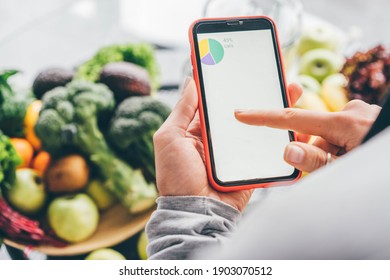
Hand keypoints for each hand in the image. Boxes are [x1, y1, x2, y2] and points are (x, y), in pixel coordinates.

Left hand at [153, 78, 301, 211]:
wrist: (195, 211)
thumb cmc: (176, 176)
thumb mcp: (169, 138)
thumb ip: (182, 110)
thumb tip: (192, 81)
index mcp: (200, 128)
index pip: (217, 100)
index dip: (228, 83)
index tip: (241, 64)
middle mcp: (220, 137)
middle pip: (243, 109)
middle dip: (258, 91)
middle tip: (275, 72)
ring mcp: (237, 150)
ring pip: (258, 124)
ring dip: (274, 108)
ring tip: (291, 90)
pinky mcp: (252, 163)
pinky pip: (267, 146)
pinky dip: (280, 133)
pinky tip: (295, 119)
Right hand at [235, 100, 380, 172]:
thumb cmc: (378, 168)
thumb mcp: (346, 170)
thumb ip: (315, 161)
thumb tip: (288, 149)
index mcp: (343, 123)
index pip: (292, 119)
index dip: (263, 117)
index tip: (242, 113)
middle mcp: (351, 112)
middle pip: (312, 132)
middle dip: (314, 151)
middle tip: (328, 169)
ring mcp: (360, 114)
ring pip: (327, 135)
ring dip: (328, 152)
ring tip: (344, 167)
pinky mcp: (364, 118)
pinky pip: (340, 132)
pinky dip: (338, 146)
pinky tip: (350, 157)